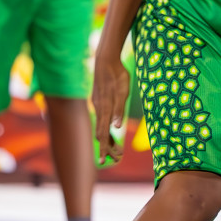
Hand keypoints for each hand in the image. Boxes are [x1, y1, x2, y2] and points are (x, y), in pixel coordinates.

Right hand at [91, 46, 129, 164]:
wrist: (105, 60)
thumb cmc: (117, 75)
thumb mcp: (122, 91)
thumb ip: (118, 109)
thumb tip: (116, 127)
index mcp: (104, 108)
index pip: (102, 134)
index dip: (104, 148)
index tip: (104, 161)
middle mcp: (98, 108)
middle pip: (100, 133)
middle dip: (106, 147)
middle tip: (113, 159)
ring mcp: (97, 104)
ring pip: (100, 126)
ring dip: (107, 138)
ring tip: (116, 149)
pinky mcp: (99, 100)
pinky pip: (101, 118)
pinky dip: (105, 127)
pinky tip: (111, 130)